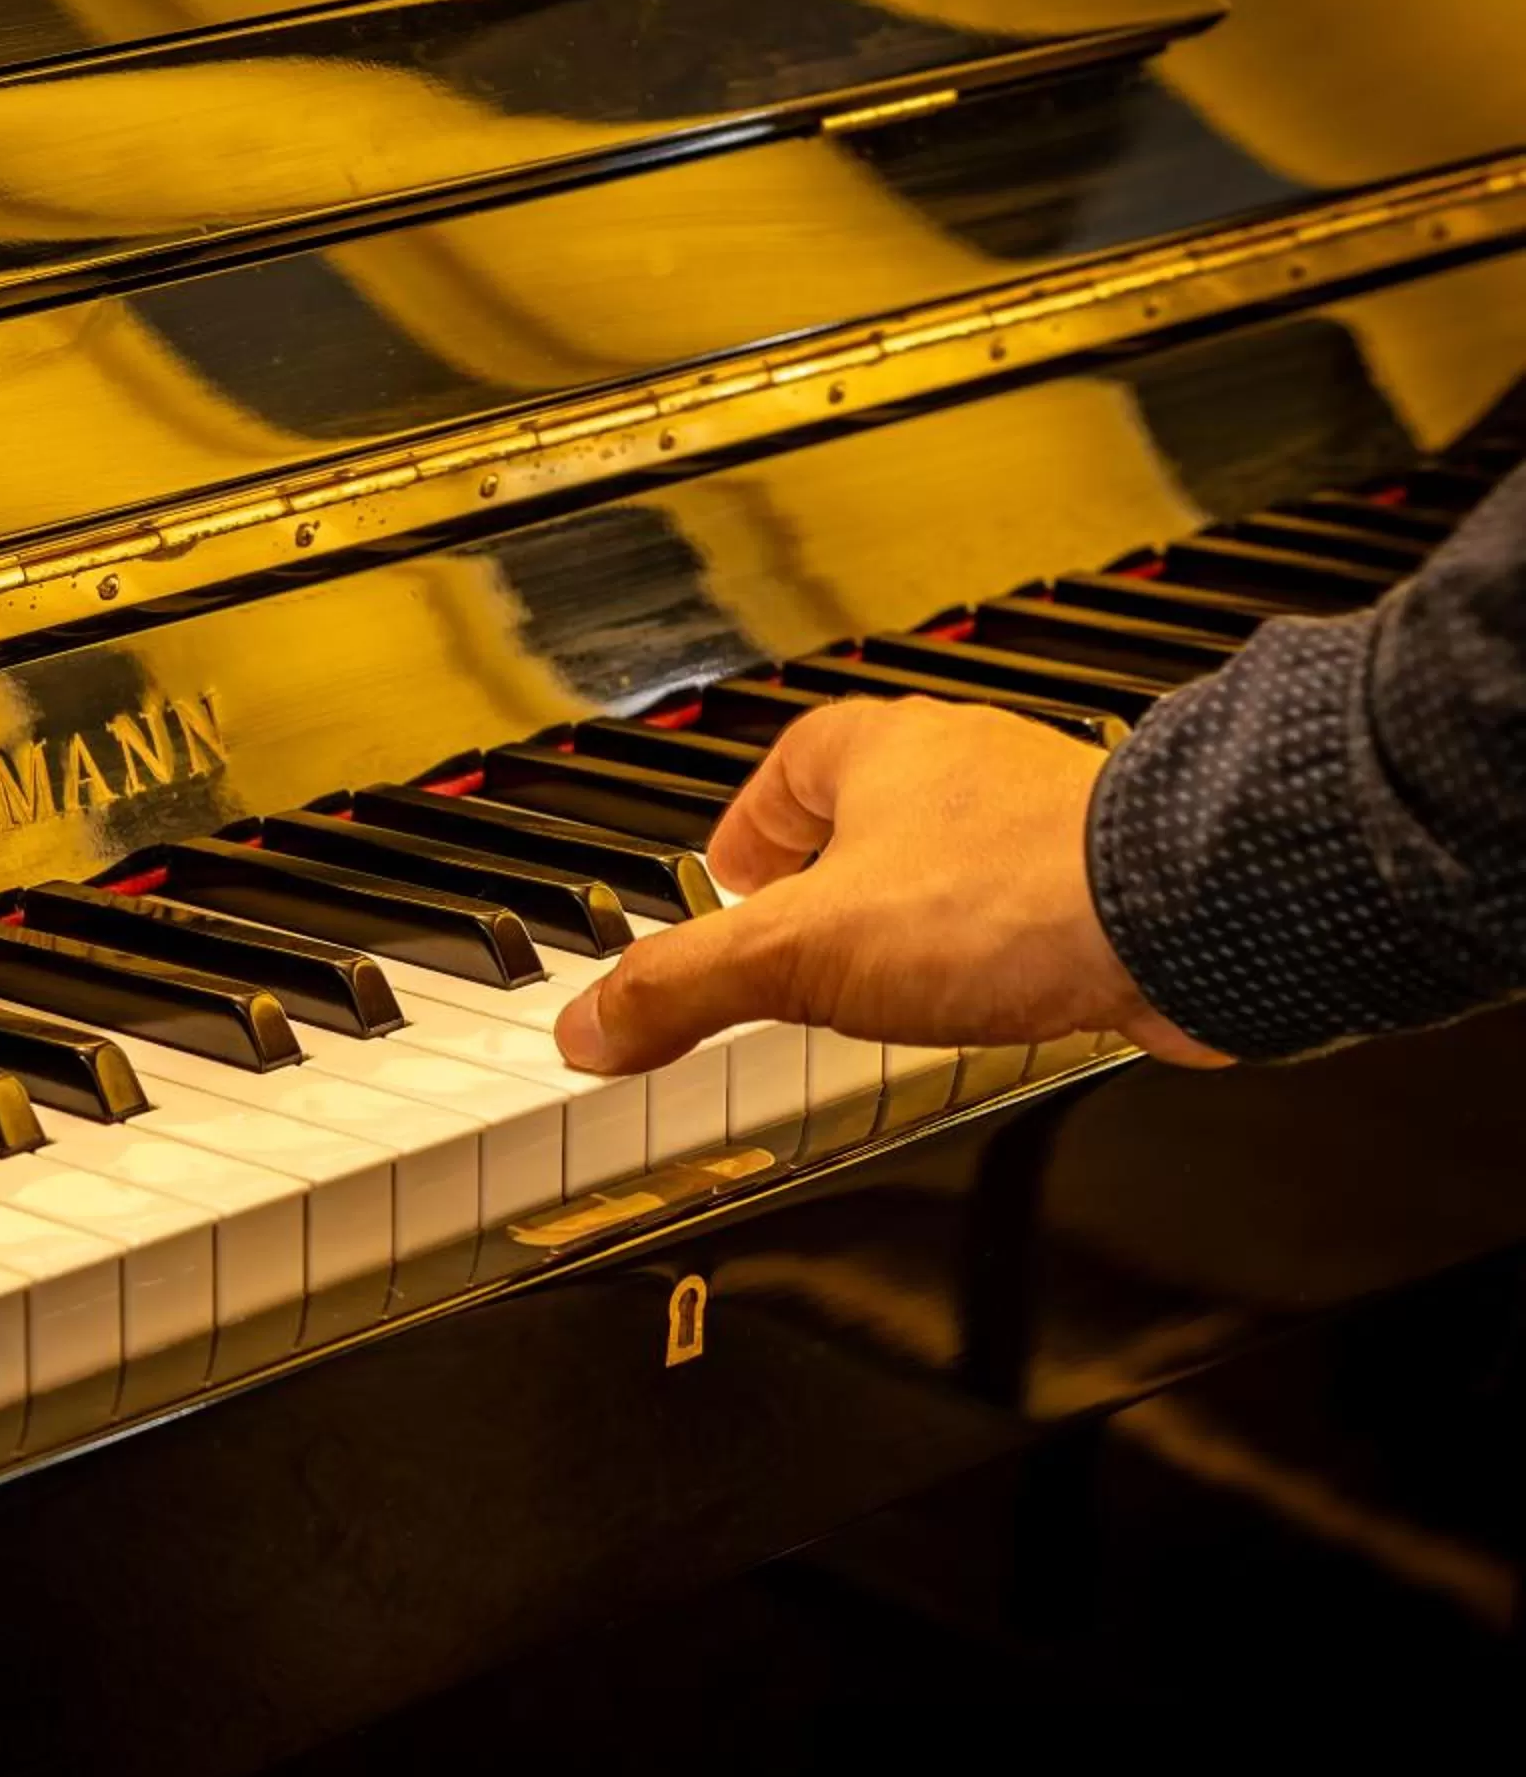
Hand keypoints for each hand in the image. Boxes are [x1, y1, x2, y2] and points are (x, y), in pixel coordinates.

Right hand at [551, 697, 1226, 1074]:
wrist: (1185, 915)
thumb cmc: (1007, 898)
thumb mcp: (797, 956)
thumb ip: (683, 989)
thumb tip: (590, 1026)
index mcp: (873, 750)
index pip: (784, 770)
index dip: (746, 831)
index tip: (728, 882)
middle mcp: (961, 767)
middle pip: (866, 811)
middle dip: (824, 878)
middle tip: (791, 940)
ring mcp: (1043, 818)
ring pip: (949, 858)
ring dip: (910, 913)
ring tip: (879, 981)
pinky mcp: (1106, 880)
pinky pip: (1022, 906)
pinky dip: (989, 948)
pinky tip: (982, 1000)